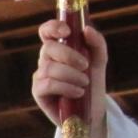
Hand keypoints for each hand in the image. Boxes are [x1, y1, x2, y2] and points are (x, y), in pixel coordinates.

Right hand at [32, 17, 108, 135]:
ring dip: (71, 74)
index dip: (52, 27)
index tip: (67, 32)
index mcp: (58, 48)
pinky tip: (78, 92)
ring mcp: (40, 75)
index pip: (46, 31)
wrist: (92, 111)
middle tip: (86, 66)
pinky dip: (65, 87)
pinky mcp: (38, 92)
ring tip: (85, 83)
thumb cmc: (93, 83)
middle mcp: (46, 60)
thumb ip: (97, 43)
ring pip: (49, 67)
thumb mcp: (99, 61)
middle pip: (48, 48)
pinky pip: (48, 84)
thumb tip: (87, 30)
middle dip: (68, 55)